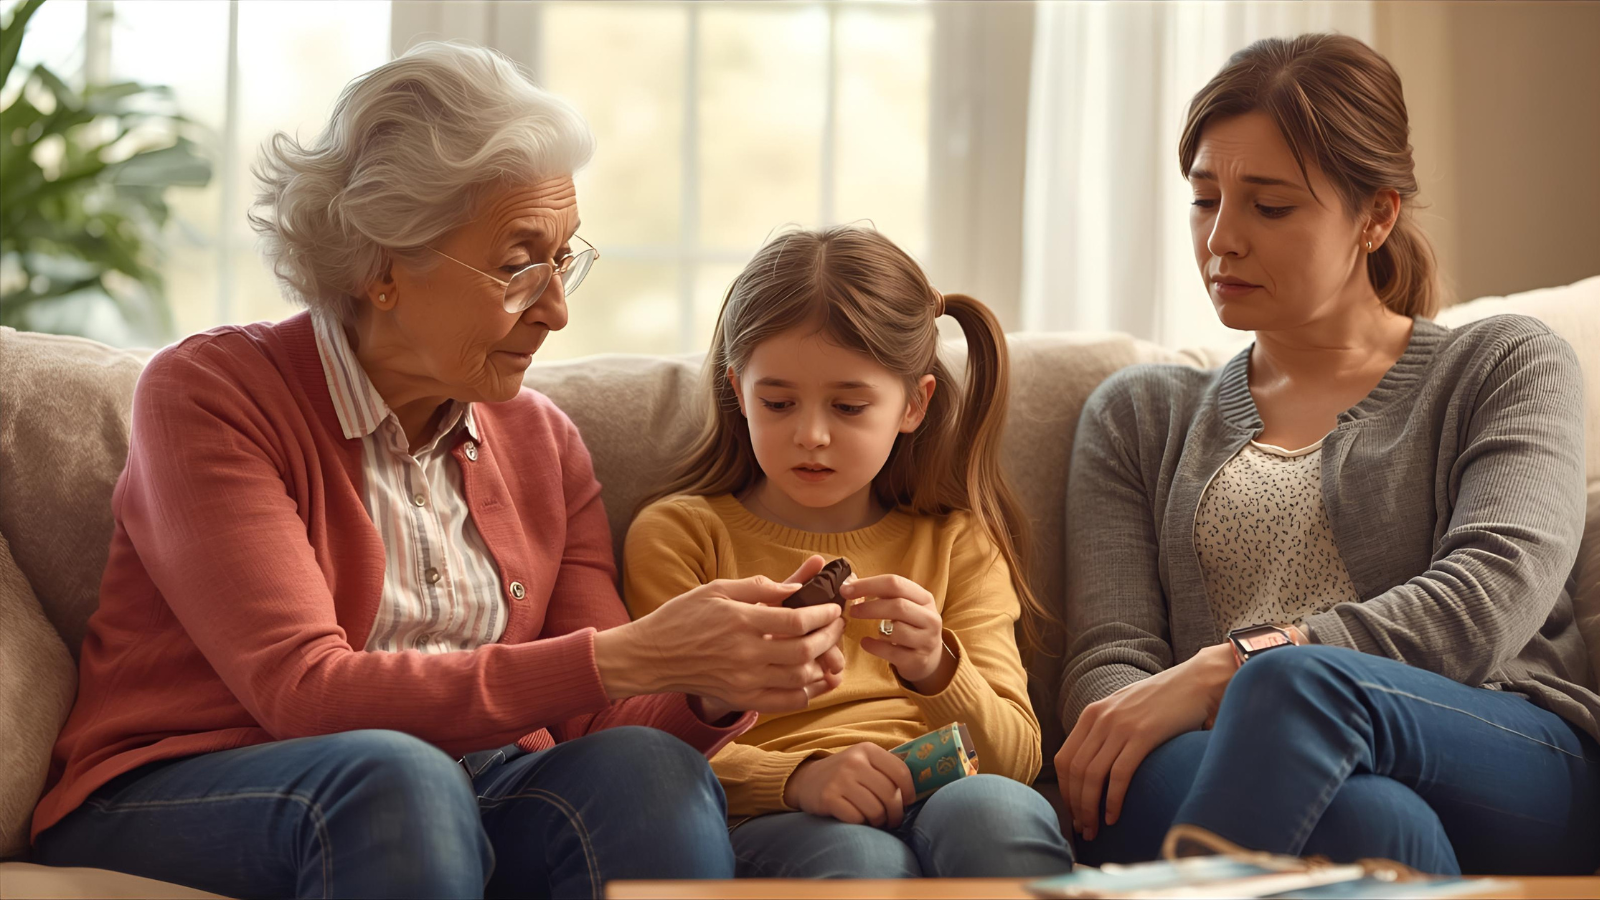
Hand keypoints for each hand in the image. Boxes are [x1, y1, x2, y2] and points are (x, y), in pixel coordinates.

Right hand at [596, 558, 846, 713]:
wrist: (651, 656)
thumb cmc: (682, 616)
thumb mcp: (717, 589)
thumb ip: (758, 588)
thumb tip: (793, 587)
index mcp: (740, 621)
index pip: (797, 620)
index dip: (822, 614)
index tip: (833, 608)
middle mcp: (745, 654)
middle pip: (805, 650)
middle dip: (829, 636)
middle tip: (836, 626)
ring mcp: (744, 681)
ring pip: (800, 678)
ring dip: (822, 663)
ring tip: (827, 649)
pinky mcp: (740, 699)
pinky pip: (785, 702)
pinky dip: (807, 691)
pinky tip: (812, 677)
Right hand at [783, 742, 917, 826]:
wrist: (806, 780)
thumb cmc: (845, 774)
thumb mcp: (864, 761)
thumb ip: (887, 767)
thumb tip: (922, 782)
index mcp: (867, 750)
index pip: (901, 772)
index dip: (910, 791)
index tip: (908, 801)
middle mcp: (854, 762)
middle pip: (890, 795)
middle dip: (896, 813)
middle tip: (893, 820)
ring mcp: (840, 780)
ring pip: (875, 810)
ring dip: (879, 821)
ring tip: (876, 820)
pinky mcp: (828, 798)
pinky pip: (857, 818)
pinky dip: (861, 823)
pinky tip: (858, 819)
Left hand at [843, 574, 954, 691]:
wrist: (930, 658)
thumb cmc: (910, 625)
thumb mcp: (905, 605)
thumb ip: (881, 593)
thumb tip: (849, 582)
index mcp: (925, 598)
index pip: (896, 584)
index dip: (868, 585)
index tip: (846, 590)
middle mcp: (930, 618)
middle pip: (898, 606)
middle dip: (870, 606)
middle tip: (851, 610)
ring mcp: (926, 640)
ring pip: (898, 630)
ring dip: (875, 627)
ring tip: (861, 625)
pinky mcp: (918, 660)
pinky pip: (892, 652)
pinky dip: (875, 646)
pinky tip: (866, 643)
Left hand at [1054, 643, 1235, 840]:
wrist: (1197, 681)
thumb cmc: (1165, 701)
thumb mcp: (1126, 710)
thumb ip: (1107, 731)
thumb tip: (1096, 767)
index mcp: (1092, 714)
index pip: (1064, 759)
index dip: (1065, 790)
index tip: (1073, 811)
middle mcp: (1101, 719)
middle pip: (1075, 771)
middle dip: (1075, 805)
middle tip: (1083, 830)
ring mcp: (1120, 726)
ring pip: (1092, 776)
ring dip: (1090, 809)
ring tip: (1095, 830)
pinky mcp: (1143, 735)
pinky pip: (1119, 775)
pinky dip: (1113, 800)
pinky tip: (1114, 817)